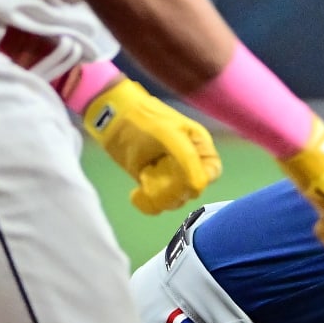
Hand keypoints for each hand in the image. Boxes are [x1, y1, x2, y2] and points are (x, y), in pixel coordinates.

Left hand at [81, 79, 220, 213]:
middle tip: (155, 177)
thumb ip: (188, 160)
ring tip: (144, 181)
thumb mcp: (170, 135)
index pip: (211, 172)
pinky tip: (136, 194)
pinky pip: (158, 203)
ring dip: (160, 197)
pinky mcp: (152, 183)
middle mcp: (188, 162)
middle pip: (192, 189)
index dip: (200, 179)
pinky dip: (148, 204)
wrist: (111, 118)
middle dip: (175, 189)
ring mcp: (169, 174)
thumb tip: (198, 188)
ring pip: (176, 199)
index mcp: (198, 146)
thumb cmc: (144, 120)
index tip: (183, 180)